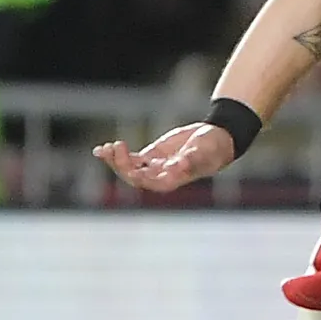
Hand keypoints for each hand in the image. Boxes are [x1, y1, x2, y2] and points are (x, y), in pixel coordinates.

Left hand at [97, 121, 239, 192]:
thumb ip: (190, 159)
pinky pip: (130, 158)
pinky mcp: (151, 156)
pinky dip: (116, 154)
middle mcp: (160, 177)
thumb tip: (176, 167)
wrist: (218, 137)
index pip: (146, 182)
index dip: (133, 172)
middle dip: (120, 164)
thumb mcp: (204, 152)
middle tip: (115, 147)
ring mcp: (154, 167)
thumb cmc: (214, 147)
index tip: (127, 157)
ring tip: (103, 150)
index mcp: (172, 181)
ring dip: (114, 160)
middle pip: (133, 176)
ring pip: (128, 168)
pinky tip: (102, 149)